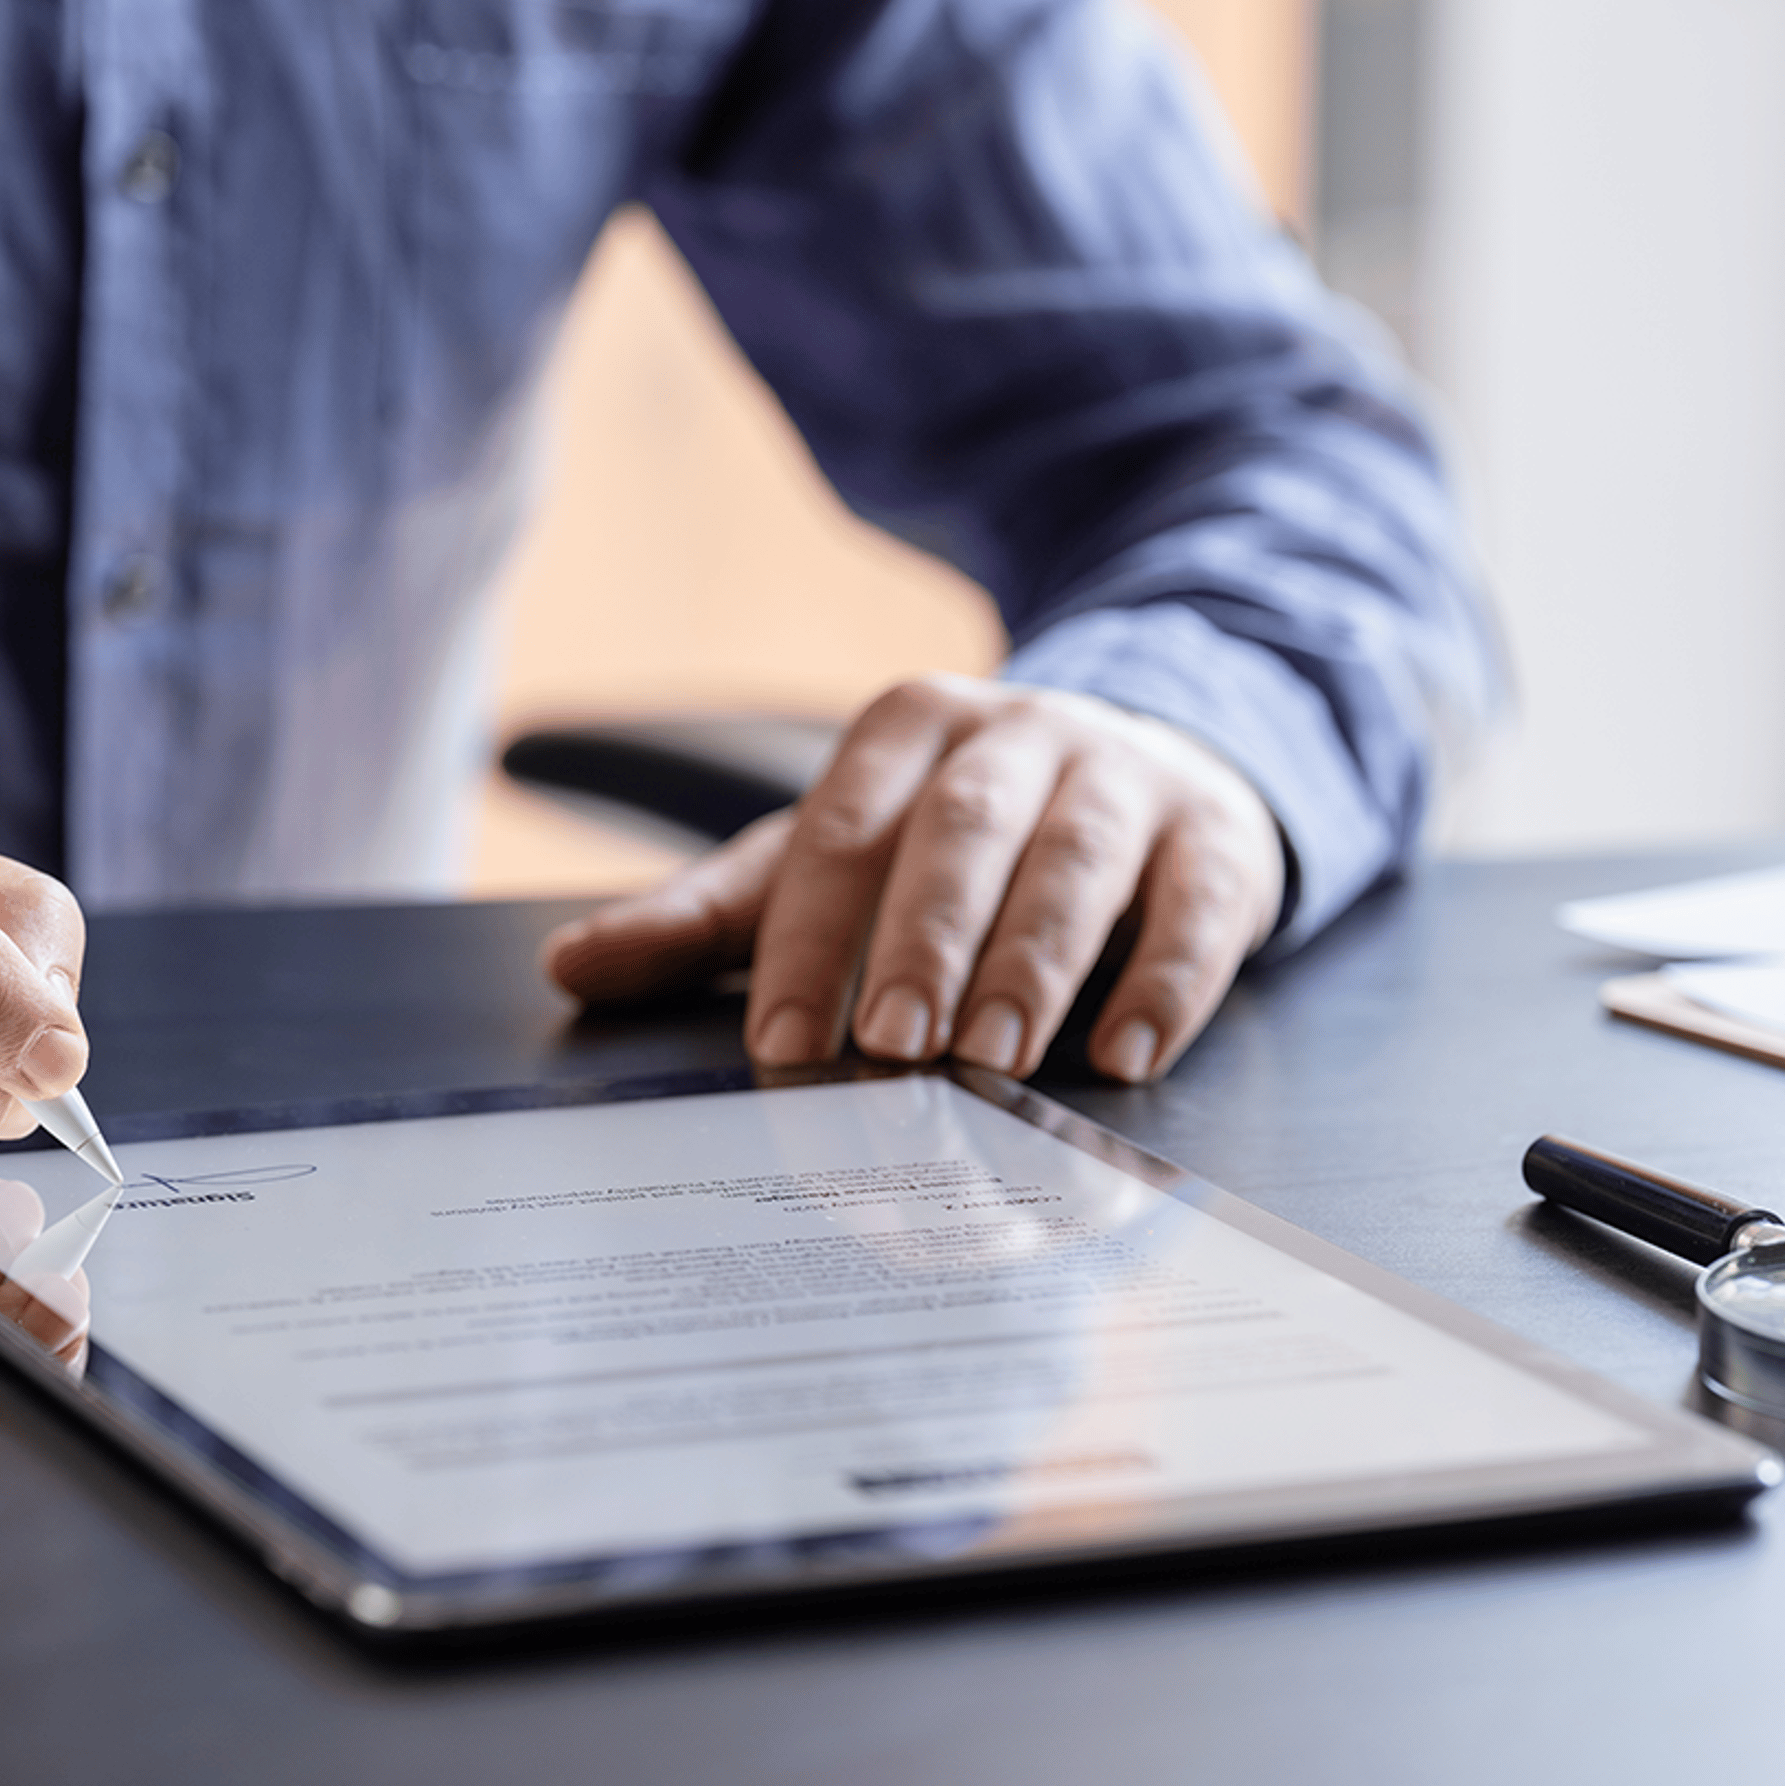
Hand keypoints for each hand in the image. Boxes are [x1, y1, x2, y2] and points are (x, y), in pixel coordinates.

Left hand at [544, 676, 1284, 1082]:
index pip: (843, 830)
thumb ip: (710, 918)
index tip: (783, 1047)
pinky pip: (1196, 906)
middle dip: (926, 939)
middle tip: (893, 1045)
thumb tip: (569, 969)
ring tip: (998, 1055)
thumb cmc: (957, 839)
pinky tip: (1129, 1054)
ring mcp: (1125, 778)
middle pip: (964, 832)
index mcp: (907, 730)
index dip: (810, 940)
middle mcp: (1019, 735)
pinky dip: (1167, 982)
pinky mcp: (1215, 837)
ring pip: (1078, 860)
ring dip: (1036, 960)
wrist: (1143, 773)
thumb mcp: (829, 860)